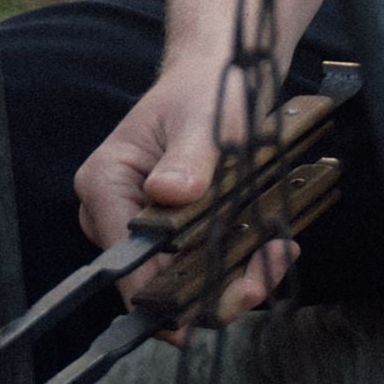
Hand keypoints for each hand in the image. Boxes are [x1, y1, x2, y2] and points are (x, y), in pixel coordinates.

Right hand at [73, 65, 295, 325]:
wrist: (222, 75)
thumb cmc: (205, 90)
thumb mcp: (202, 119)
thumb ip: (187, 157)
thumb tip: (169, 193)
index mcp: (106, 185)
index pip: (125, 259)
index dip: (162, 294)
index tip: (205, 307)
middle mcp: (117, 215)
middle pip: (155, 280)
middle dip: (209, 291)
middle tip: (260, 279)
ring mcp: (147, 228)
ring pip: (184, 281)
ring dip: (234, 278)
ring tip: (278, 255)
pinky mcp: (178, 234)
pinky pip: (205, 266)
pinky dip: (241, 263)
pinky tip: (275, 248)